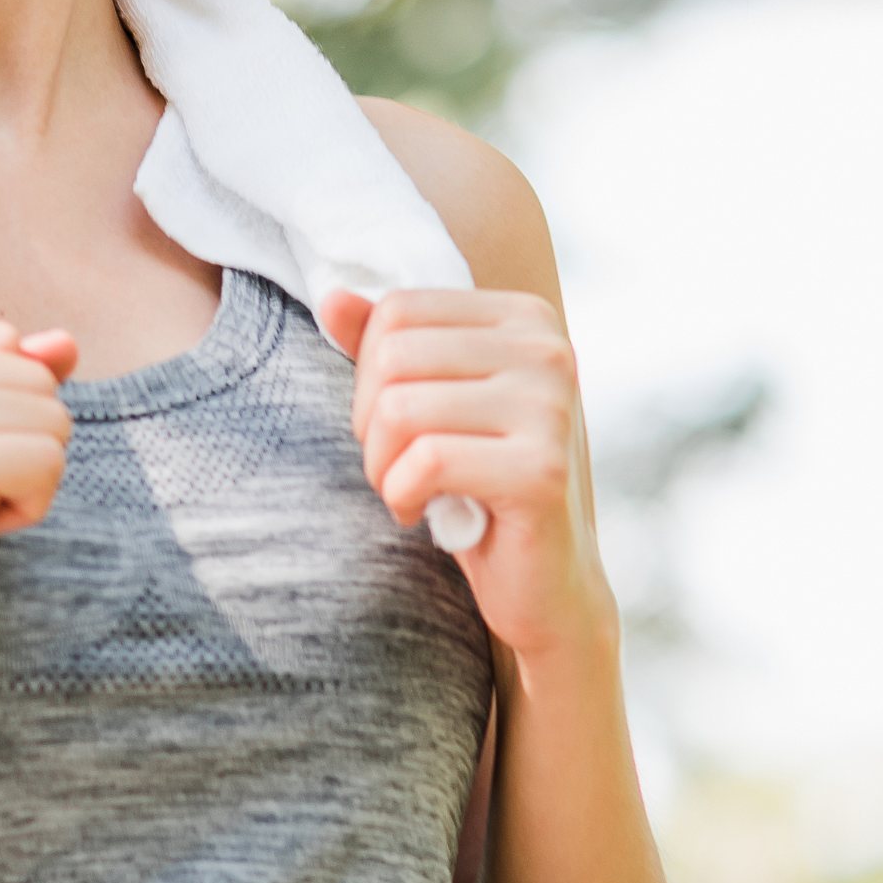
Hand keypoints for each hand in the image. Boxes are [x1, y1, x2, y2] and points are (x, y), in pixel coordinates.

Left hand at [322, 288, 616, 663]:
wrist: (546, 583)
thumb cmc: (479, 484)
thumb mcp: (432, 403)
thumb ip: (386, 346)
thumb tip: (331, 299)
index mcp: (525, 318)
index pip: (399, 309)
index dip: (368, 372)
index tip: (391, 423)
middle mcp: (548, 350)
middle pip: (394, 355)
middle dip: (368, 421)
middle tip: (392, 464)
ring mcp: (551, 408)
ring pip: (401, 408)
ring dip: (380, 464)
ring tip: (404, 490)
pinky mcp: (542, 470)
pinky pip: (426, 462)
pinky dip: (400, 495)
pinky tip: (419, 514)